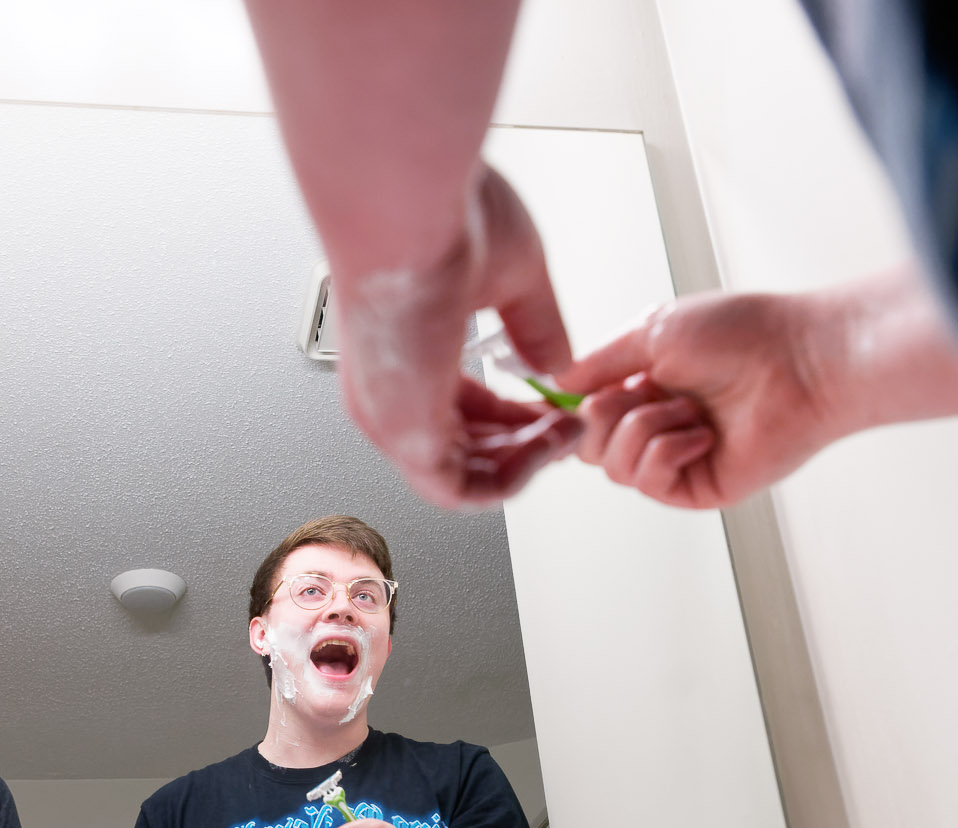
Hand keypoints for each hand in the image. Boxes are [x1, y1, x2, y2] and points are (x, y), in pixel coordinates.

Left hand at [333, 165, 582, 507]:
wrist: (404, 207)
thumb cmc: (435, 219)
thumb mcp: (510, 277)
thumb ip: (534, 326)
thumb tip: (556, 365)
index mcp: (403, 353)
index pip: (455, 408)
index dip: (511, 417)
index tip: (553, 409)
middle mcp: (387, 390)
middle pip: (461, 449)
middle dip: (525, 446)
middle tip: (570, 429)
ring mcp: (390, 415)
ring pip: (462, 477)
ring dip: (526, 464)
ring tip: (569, 434)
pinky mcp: (403, 434)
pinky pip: (461, 489)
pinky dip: (512, 479)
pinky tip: (549, 445)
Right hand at [555, 290, 851, 509]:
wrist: (801, 361)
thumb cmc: (743, 335)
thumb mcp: (651, 331)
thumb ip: (599, 361)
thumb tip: (557, 382)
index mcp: (647, 387)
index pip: (587, 413)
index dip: (569, 410)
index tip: (556, 399)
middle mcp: (659, 426)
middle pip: (589, 447)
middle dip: (604, 416)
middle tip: (643, 391)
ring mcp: (678, 460)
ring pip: (613, 468)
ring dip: (643, 429)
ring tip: (688, 408)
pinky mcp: (698, 489)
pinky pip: (648, 482)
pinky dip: (666, 450)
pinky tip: (702, 432)